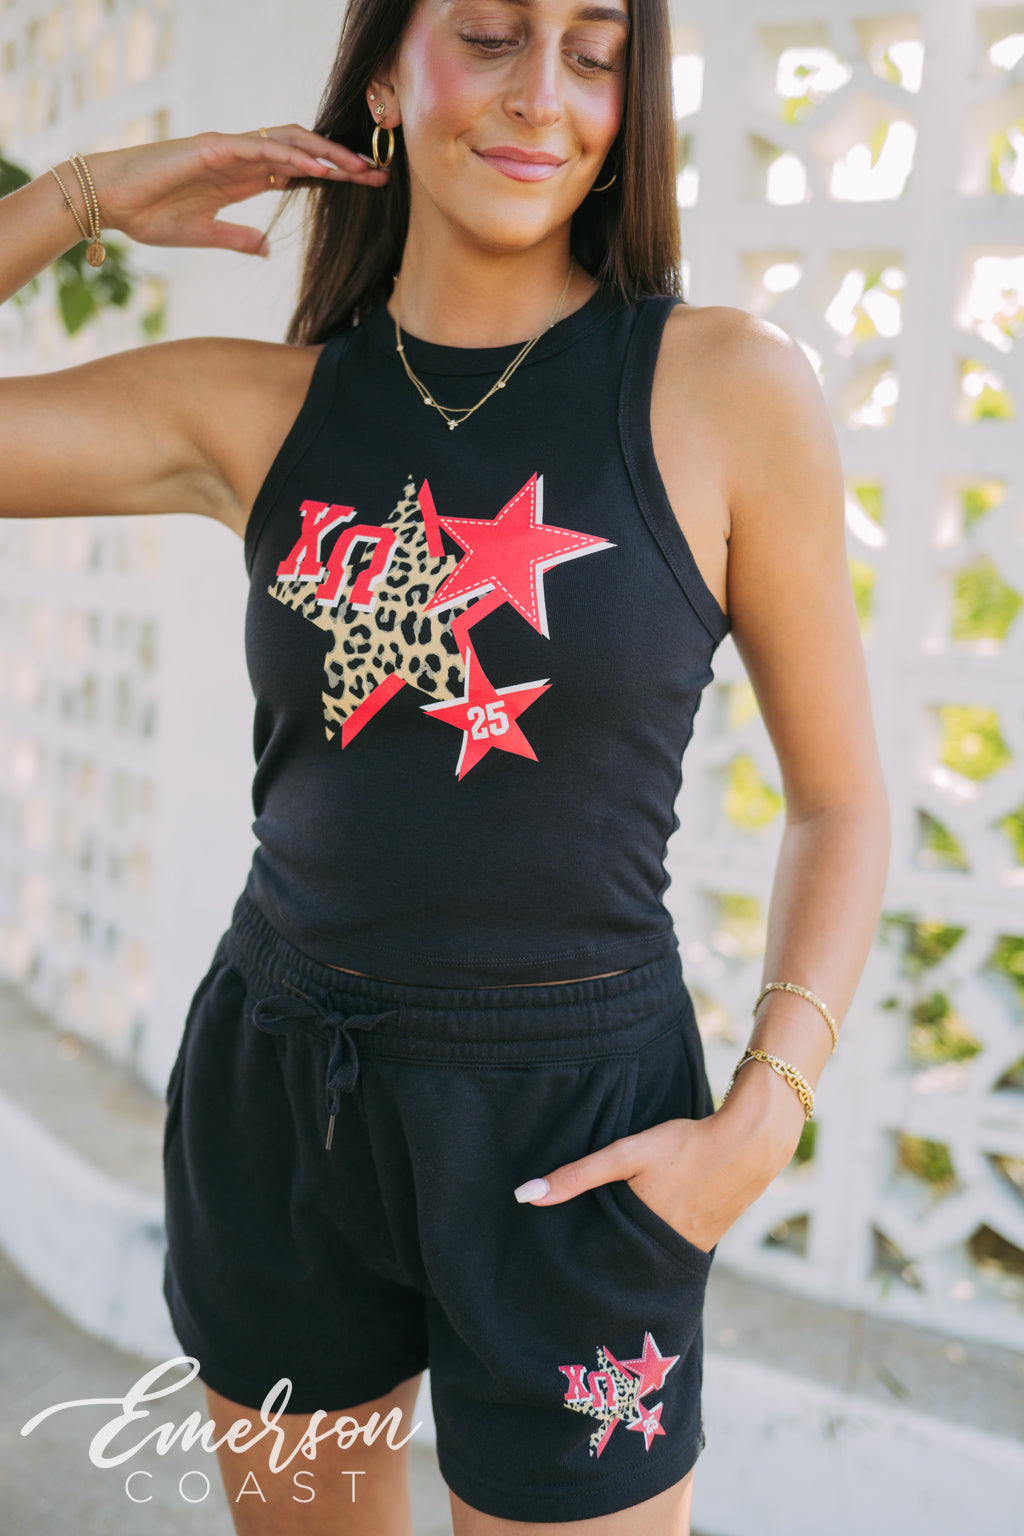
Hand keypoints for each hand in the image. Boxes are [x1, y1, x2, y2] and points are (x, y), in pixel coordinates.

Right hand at [82, 127, 388, 256]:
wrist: (112, 201)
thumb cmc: (149, 215)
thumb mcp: (204, 235)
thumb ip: (238, 238)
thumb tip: (266, 248)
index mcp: (241, 177)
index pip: (298, 171)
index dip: (332, 176)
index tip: (365, 187)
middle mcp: (240, 157)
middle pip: (302, 151)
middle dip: (340, 162)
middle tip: (377, 175)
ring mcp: (227, 148)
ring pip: (288, 142)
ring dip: (325, 154)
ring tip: (359, 168)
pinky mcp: (213, 147)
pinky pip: (261, 147)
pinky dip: (292, 154)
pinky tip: (319, 165)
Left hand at [514, 1106, 797, 1253]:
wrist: (750, 1142)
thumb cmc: (685, 1145)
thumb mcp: (627, 1154)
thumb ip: (578, 1175)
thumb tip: (524, 1196)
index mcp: (643, 1238)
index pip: (601, 1265)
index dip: (582, 1268)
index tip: (559, 1271)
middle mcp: (668, 1254)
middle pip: (626, 1268)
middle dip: (606, 1267)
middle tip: (578, 1268)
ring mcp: (693, 1250)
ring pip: (651, 1261)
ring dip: (634, 1257)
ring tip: (612, 1251)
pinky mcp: (709, 1238)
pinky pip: (674, 1250)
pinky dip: (660, 1244)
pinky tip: (652, 1231)